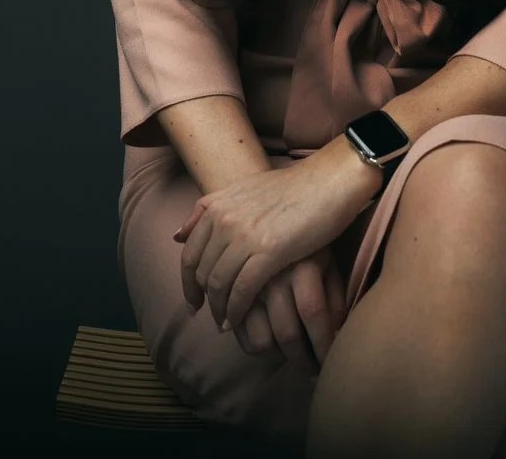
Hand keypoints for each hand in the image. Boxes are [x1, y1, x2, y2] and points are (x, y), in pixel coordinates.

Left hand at [174, 145, 379, 336]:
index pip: (189, 253)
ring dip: (220, 309)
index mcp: (217, 206)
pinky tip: (239, 321)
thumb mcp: (243, 191)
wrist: (328, 182)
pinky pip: (242, 290)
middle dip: (204, 299)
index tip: (194, 300)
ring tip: (226, 323)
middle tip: (212, 316)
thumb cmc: (293, 188)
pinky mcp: (268, 251)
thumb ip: (209, 211)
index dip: (187, 282)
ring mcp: (244, 236)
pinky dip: (236, 310)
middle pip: (202, 272)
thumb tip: (177, 235)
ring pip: (219, 284)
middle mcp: (224, 220)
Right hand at [228, 249, 349, 367]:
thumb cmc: (308, 243)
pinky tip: (268, 344)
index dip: (323, 345)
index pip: (315, 314)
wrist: (273, 214)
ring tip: (291, 358)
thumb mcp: (328, 264)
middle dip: (303, 361)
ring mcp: (249, 284)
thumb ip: (335, 298)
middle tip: (311, 371)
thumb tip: (338, 337)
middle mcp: (275, 275)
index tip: (330, 364)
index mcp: (303, 265)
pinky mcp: (230, 290)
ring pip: (260, 339)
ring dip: (278, 357)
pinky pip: (238, 331)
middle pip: (287, 333)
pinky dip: (252, 346)